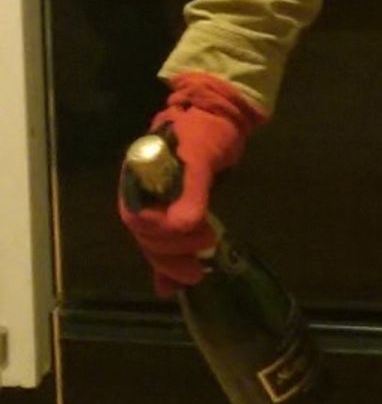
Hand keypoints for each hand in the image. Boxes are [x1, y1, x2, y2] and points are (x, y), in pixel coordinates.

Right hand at [118, 72, 266, 295]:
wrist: (219, 116)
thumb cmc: (207, 130)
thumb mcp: (202, 156)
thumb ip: (192, 189)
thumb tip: (185, 225)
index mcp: (138, 176)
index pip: (138, 217)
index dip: (163, 235)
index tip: (197, 237)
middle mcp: (142, 192)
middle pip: (145, 234)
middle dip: (170, 254)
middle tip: (201, 262)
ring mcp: (156, 201)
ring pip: (154, 241)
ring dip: (170, 263)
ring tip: (194, 275)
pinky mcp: (172, 209)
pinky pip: (165, 241)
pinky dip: (168, 265)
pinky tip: (172, 287)